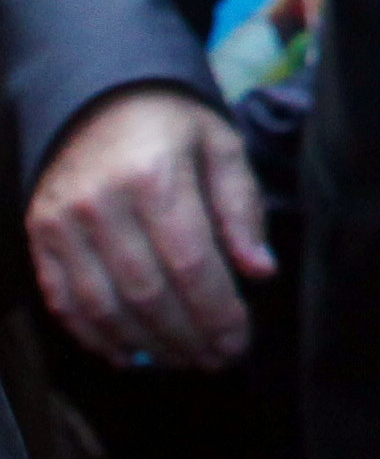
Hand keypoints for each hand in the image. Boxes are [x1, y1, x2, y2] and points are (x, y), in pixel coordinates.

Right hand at [25, 87, 269, 370]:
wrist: (98, 97)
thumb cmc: (173, 126)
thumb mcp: (222, 148)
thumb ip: (241, 209)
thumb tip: (260, 272)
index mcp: (156, 177)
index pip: (190, 264)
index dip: (216, 312)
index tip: (239, 340)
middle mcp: (101, 204)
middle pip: (147, 293)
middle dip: (187, 337)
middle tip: (217, 359)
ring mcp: (62, 223)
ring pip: (104, 306)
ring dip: (147, 345)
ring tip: (184, 361)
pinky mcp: (40, 236)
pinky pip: (64, 300)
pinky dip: (95, 336)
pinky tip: (128, 354)